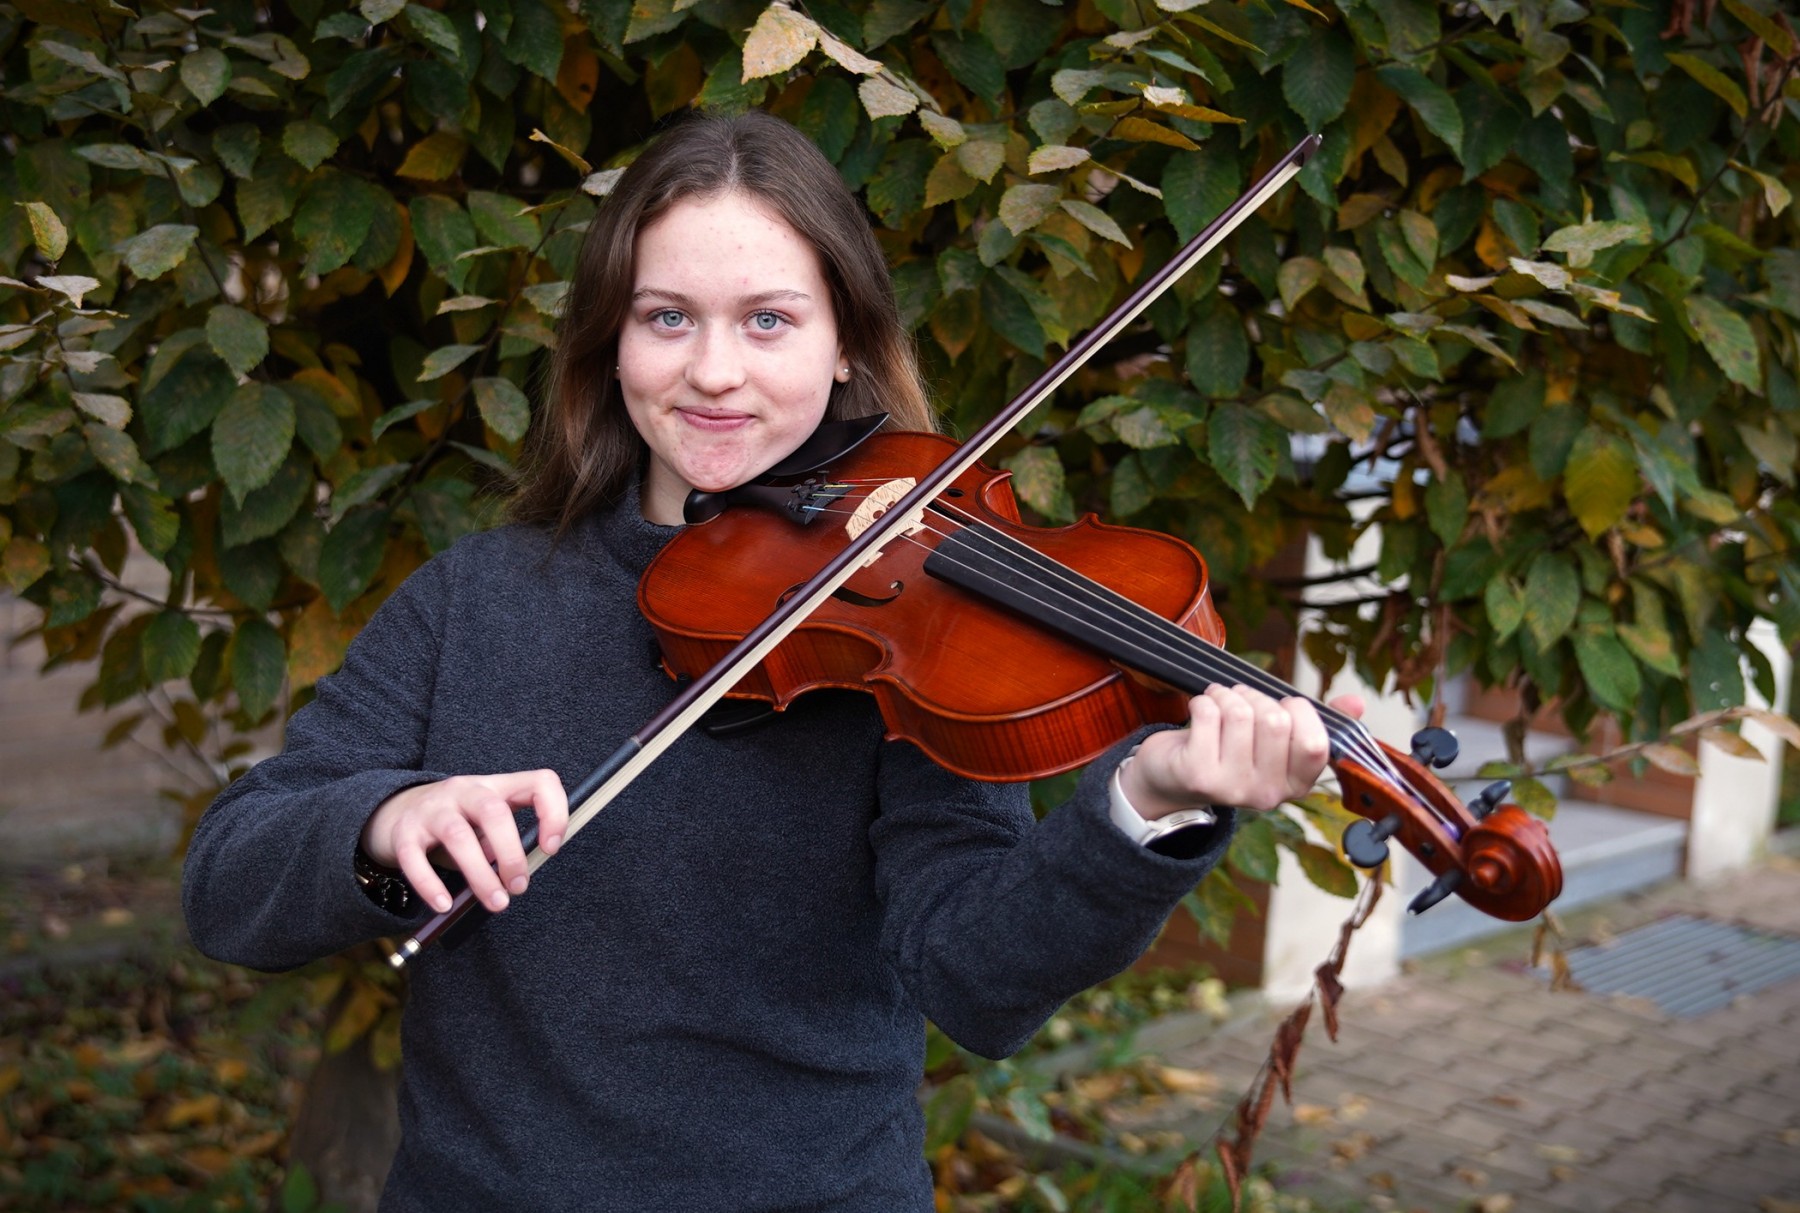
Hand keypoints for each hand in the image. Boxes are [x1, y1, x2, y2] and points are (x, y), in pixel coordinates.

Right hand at [361, 771, 568, 913]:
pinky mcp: (404, 832)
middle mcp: (465, 790)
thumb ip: (505, 840)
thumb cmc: (456, 821)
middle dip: (511, 854)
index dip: (554, 813)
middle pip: (494, 812)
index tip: (551, 849)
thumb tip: (517, 876)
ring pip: (458, 836)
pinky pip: (415, 858)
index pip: (539, 782)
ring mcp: (432, 809)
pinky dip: (430, 884)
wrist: (395, 809)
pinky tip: (445, 905)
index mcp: (495, 785)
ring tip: (496, 903)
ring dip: (481, 875)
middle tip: (519, 887)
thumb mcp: (486, 820)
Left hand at [1120, 685, 1364, 819]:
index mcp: (1296, 784)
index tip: (1281, 706)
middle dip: (1256, 697)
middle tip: (1240, 703)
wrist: (1171, 779)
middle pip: (1276, 720)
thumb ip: (1317, 721)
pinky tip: (1200, 712)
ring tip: (1219, 703)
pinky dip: (1204, 700)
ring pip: (1242, 712)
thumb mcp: (1276, 740)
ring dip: (1228, 695)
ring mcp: (1233, 788)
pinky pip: (1210, 713)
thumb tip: (1357, 703)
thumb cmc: (1229, 750)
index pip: (1314, 742)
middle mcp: (1268, 793)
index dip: (1297, 710)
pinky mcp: (1199, 774)